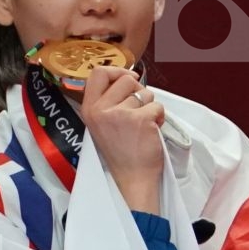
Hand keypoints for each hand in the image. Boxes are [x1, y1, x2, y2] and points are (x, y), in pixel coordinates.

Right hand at [81, 65, 165, 212]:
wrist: (131, 178)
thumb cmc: (120, 152)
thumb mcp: (102, 124)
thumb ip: (108, 101)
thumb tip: (129, 76)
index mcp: (89, 109)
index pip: (97, 73)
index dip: (116, 71)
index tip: (127, 79)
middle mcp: (101, 110)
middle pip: (126, 79)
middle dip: (138, 91)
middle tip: (138, 110)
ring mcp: (120, 114)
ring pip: (145, 93)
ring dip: (149, 107)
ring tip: (143, 126)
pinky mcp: (140, 120)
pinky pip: (157, 106)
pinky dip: (159, 117)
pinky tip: (151, 132)